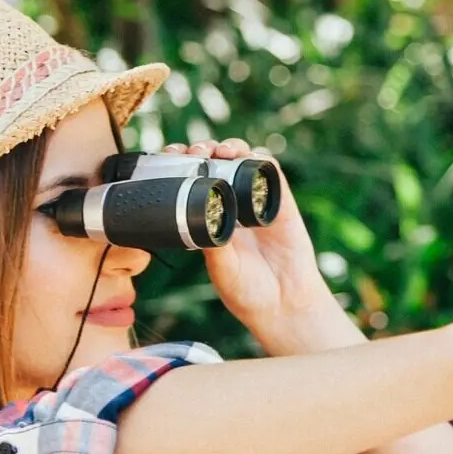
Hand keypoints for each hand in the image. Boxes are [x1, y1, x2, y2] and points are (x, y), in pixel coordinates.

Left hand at [169, 138, 348, 354]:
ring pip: (241, 162)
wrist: (284, 305)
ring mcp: (256, 202)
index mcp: (209, 218)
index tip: (168, 156)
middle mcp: (231, 206)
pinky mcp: (281, 203)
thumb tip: (200, 219)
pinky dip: (259, 158)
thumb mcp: (222, 269)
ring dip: (229, 149)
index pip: (191, 182)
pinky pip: (271, 172)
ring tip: (219, 151)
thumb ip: (213, 244)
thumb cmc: (247, 293)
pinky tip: (248, 156)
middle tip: (194, 151)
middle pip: (214, 165)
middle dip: (201, 151)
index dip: (180, 165)